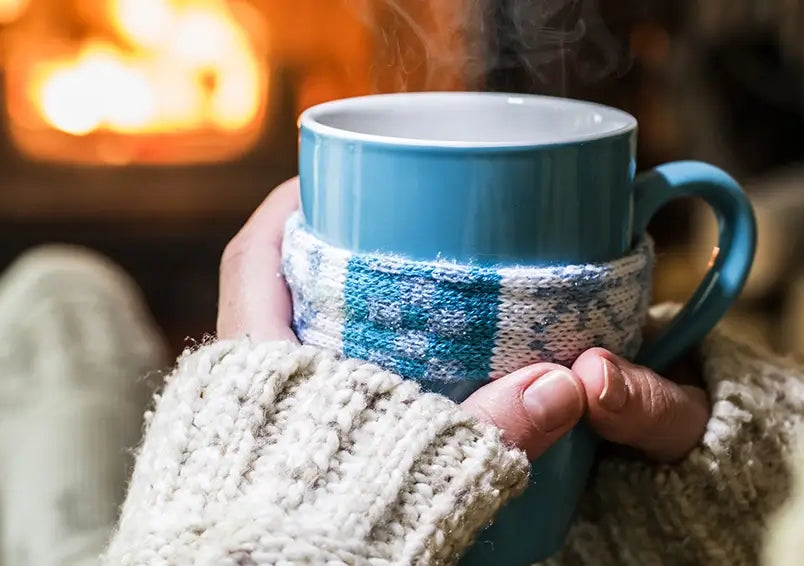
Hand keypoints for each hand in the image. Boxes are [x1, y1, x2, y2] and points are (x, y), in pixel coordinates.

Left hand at [219, 179, 709, 460]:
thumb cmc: (323, 529)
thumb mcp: (418, 468)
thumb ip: (492, 426)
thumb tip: (566, 384)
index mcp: (254, 364)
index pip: (257, 254)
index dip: (294, 206)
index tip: (334, 178)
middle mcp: (237, 384)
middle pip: (267, 288)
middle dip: (322, 255)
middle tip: (379, 230)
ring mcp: (240, 421)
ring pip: (276, 338)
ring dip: (325, 311)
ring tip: (385, 292)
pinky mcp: (257, 454)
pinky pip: (287, 389)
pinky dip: (328, 367)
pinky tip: (378, 373)